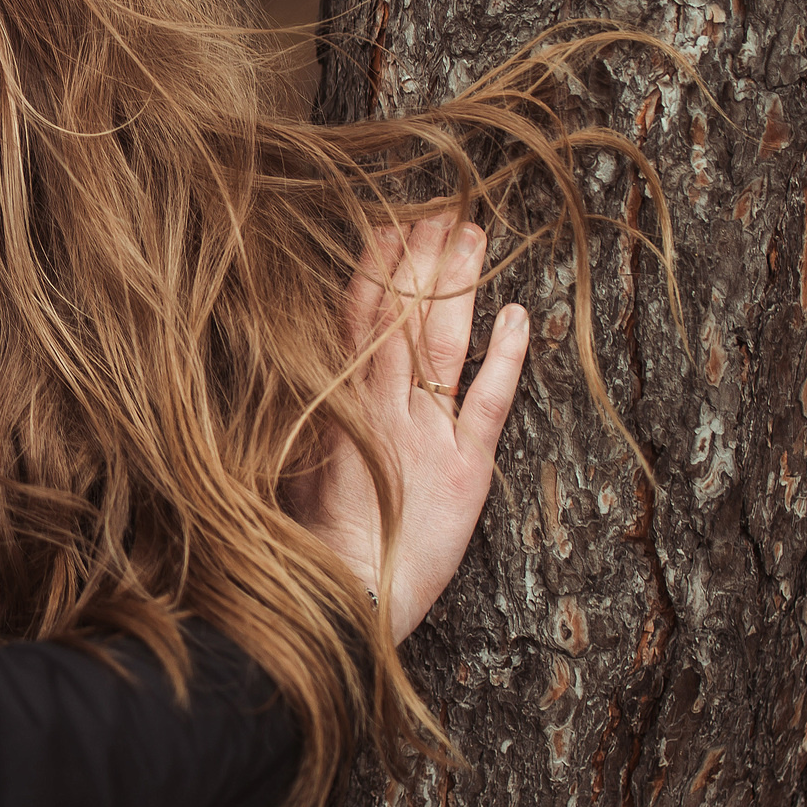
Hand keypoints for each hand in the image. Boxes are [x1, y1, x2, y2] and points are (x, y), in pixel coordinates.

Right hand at [293, 216, 529, 645]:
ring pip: (444, 343)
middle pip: (405, 316)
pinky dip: (506, 356)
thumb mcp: (287, 470)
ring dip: (460, 285)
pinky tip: (519, 314)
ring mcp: (427, 434)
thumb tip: (299, 372)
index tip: (388, 225)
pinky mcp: (466, 469)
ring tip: (474, 236)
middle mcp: (383, 409)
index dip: (374, 268)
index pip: (357, 318)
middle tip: (441, 208)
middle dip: (423, 260)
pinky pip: (489, 401)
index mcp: (337, 406)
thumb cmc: (306, 547)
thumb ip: (302, 419)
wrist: (346, 598)